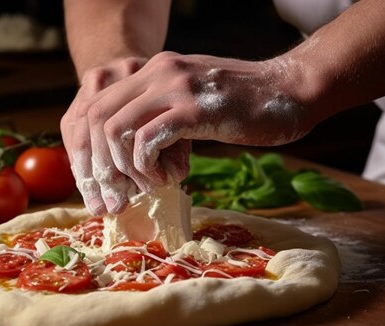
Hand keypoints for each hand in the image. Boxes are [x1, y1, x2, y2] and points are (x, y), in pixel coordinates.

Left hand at [70, 51, 310, 213]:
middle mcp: (157, 72)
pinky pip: (147, 139)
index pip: (96, 106)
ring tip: (145, 187)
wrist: (294, 90)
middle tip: (113, 195)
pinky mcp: (194, 109)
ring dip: (123, 168)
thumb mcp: (193, 101)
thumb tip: (135, 152)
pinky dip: (147, 166)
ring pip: (115, 129)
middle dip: (96, 165)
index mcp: (153, 70)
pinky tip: (168, 177)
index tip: (100, 183)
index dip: (90, 149)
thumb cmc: (247, 104)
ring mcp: (175, 88)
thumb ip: (162, 115)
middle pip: (94, 118)